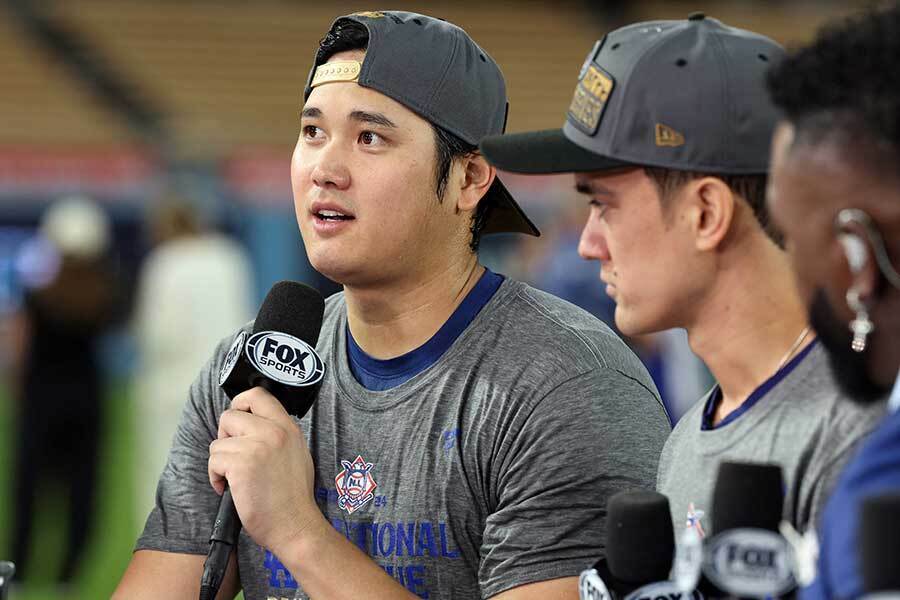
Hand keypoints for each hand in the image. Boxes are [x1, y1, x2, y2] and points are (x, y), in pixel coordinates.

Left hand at [208, 387, 323, 554]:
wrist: (295, 524)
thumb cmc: (293, 496)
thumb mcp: (296, 452)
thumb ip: (277, 434)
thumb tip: (252, 424)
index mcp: (287, 427)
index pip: (258, 394)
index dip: (240, 403)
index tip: (237, 421)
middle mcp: (273, 431)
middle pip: (230, 415)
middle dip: (224, 436)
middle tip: (233, 455)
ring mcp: (256, 447)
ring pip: (218, 443)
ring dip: (220, 462)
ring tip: (235, 479)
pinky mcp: (241, 465)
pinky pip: (214, 461)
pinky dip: (216, 477)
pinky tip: (229, 489)